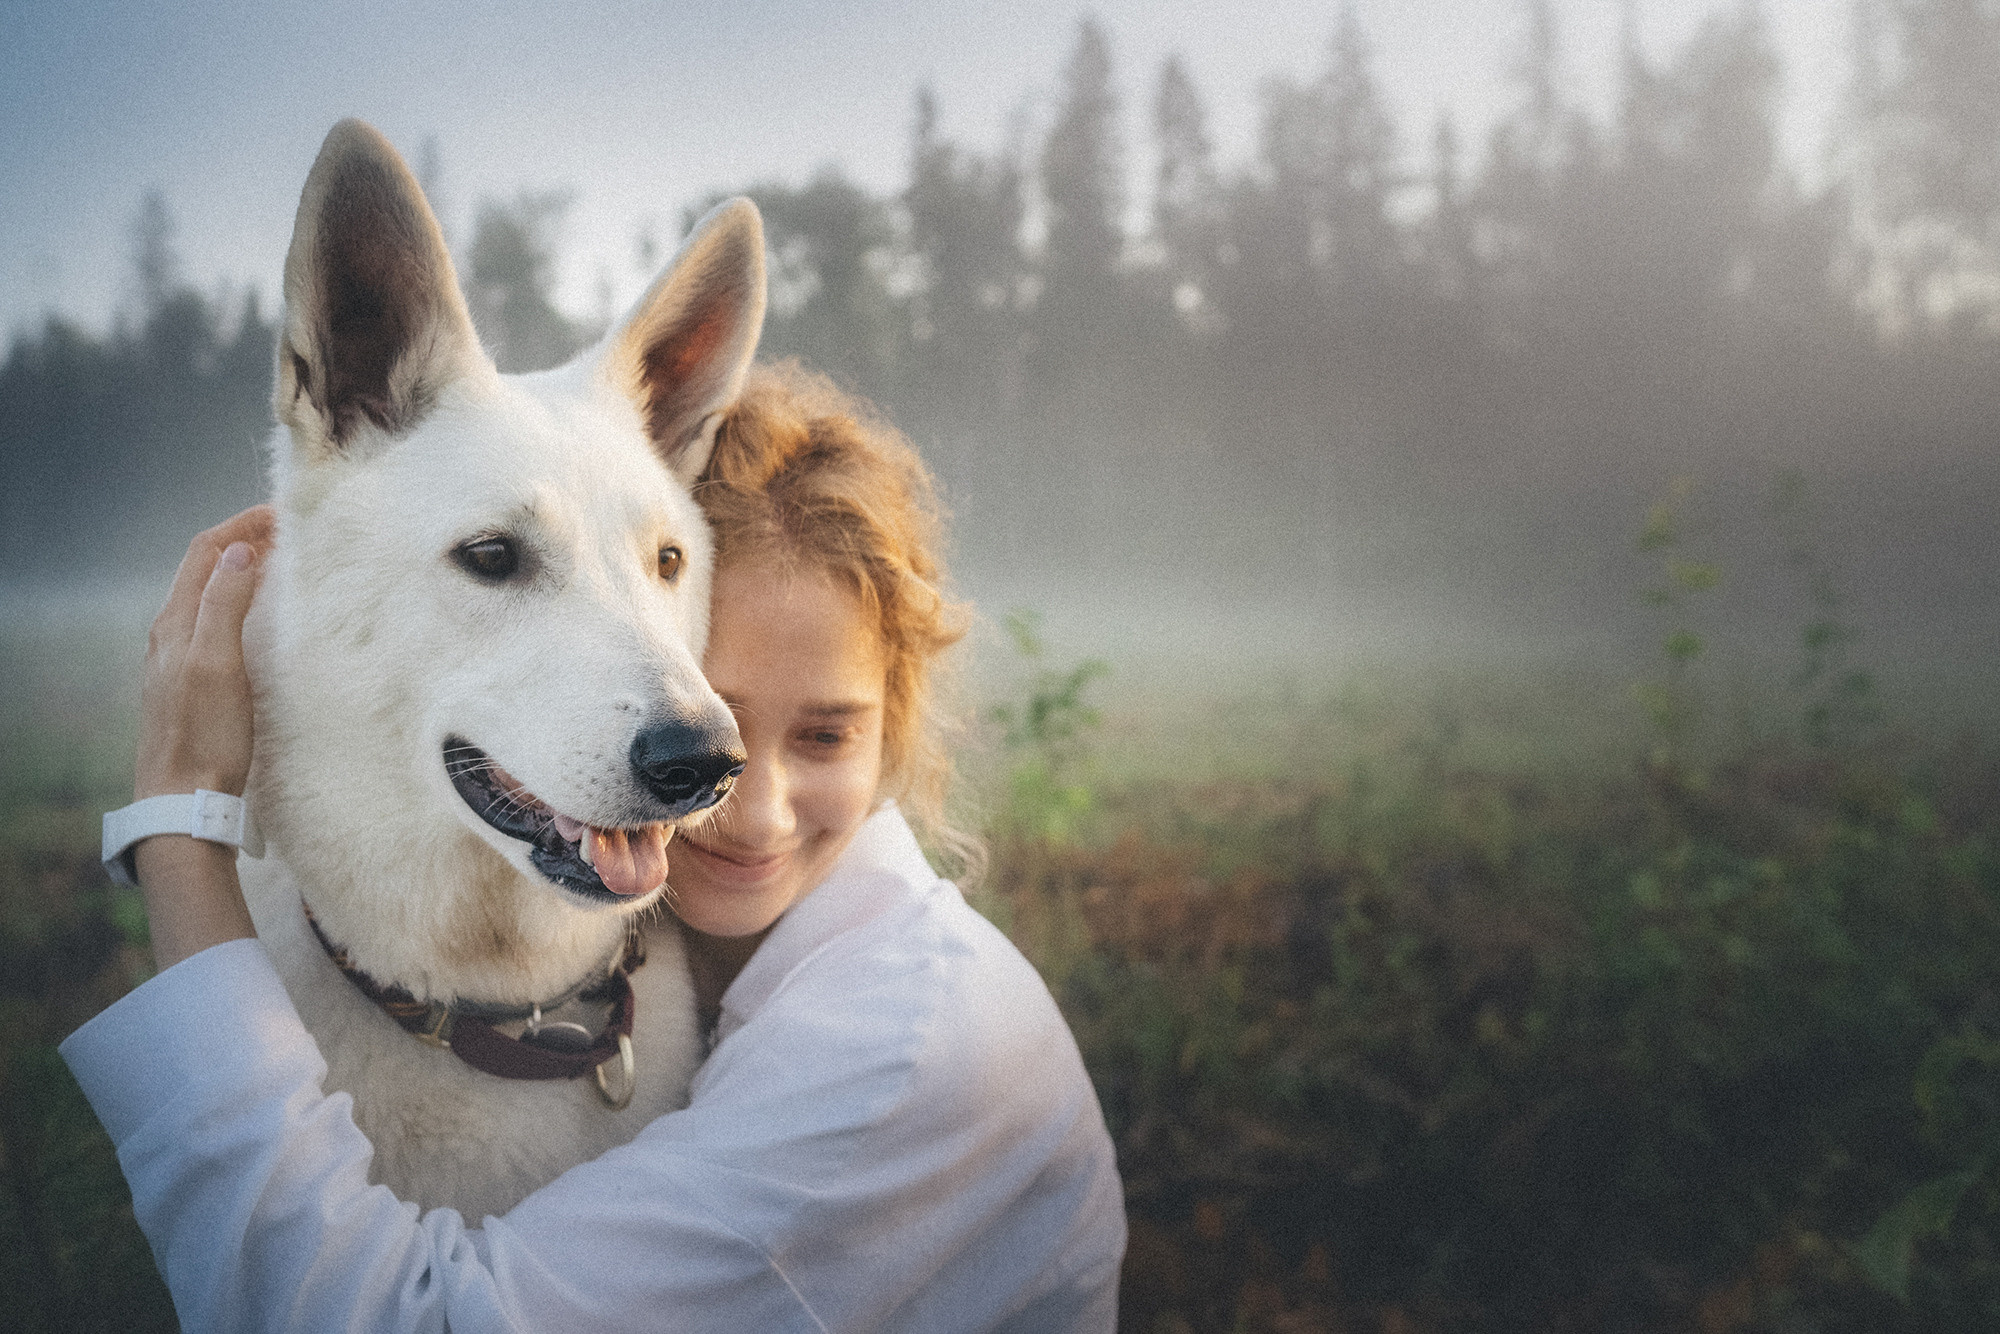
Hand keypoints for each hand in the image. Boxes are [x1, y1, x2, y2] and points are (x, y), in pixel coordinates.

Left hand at [130, 506, 274, 968]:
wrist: (184, 799)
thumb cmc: (204, 736)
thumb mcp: (217, 664)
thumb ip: (224, 604)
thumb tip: (239, 552)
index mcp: (176, 623)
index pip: (205, 552)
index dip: (241, 526)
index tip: (284, 516)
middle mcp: (171, 635)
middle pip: (205, 569)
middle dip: (245, 542)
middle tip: (291, 535)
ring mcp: (179, 660)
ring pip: (210, 596)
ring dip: (243, 573)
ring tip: (283, 567)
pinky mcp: (193, 684)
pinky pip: (215, 625)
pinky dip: (241, 604)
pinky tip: (264, 621)